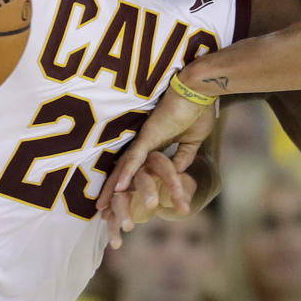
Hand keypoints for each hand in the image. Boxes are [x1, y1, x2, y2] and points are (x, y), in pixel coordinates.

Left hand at [97, 80, 214, 213]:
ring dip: (113, 188)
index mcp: (155, 144)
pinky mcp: (149, 134)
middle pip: (124, 170)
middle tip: (100, 211)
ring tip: (101, 207)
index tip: (118, 202)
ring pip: (124, 166)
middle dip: (112, 192)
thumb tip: (175, 174)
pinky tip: (118, 189)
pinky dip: (126, 173)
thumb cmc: (198, 109)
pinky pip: (135, 157)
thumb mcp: (193, 140)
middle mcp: (146, 143)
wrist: (199, 89)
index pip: (137, 169)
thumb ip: (183, 156)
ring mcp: (145, 138)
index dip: (128, 185)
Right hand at [102, 151, 196, 248]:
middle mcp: (136, 170)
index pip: (162, 164)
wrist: (160, 183)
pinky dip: (113, 228)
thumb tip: (184, 210)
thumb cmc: (175, 182)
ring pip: (119, 196)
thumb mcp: (186, 185)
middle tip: (152, 205)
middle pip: (139, 176)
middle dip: (145, 190)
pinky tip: (117, 244)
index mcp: (155, 159)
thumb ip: (185, 194)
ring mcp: (124, 186)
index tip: (178, 194)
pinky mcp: (117, 201)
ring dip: (122, 210)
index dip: (170, 177)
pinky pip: (111, 214)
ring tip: (129, 227)